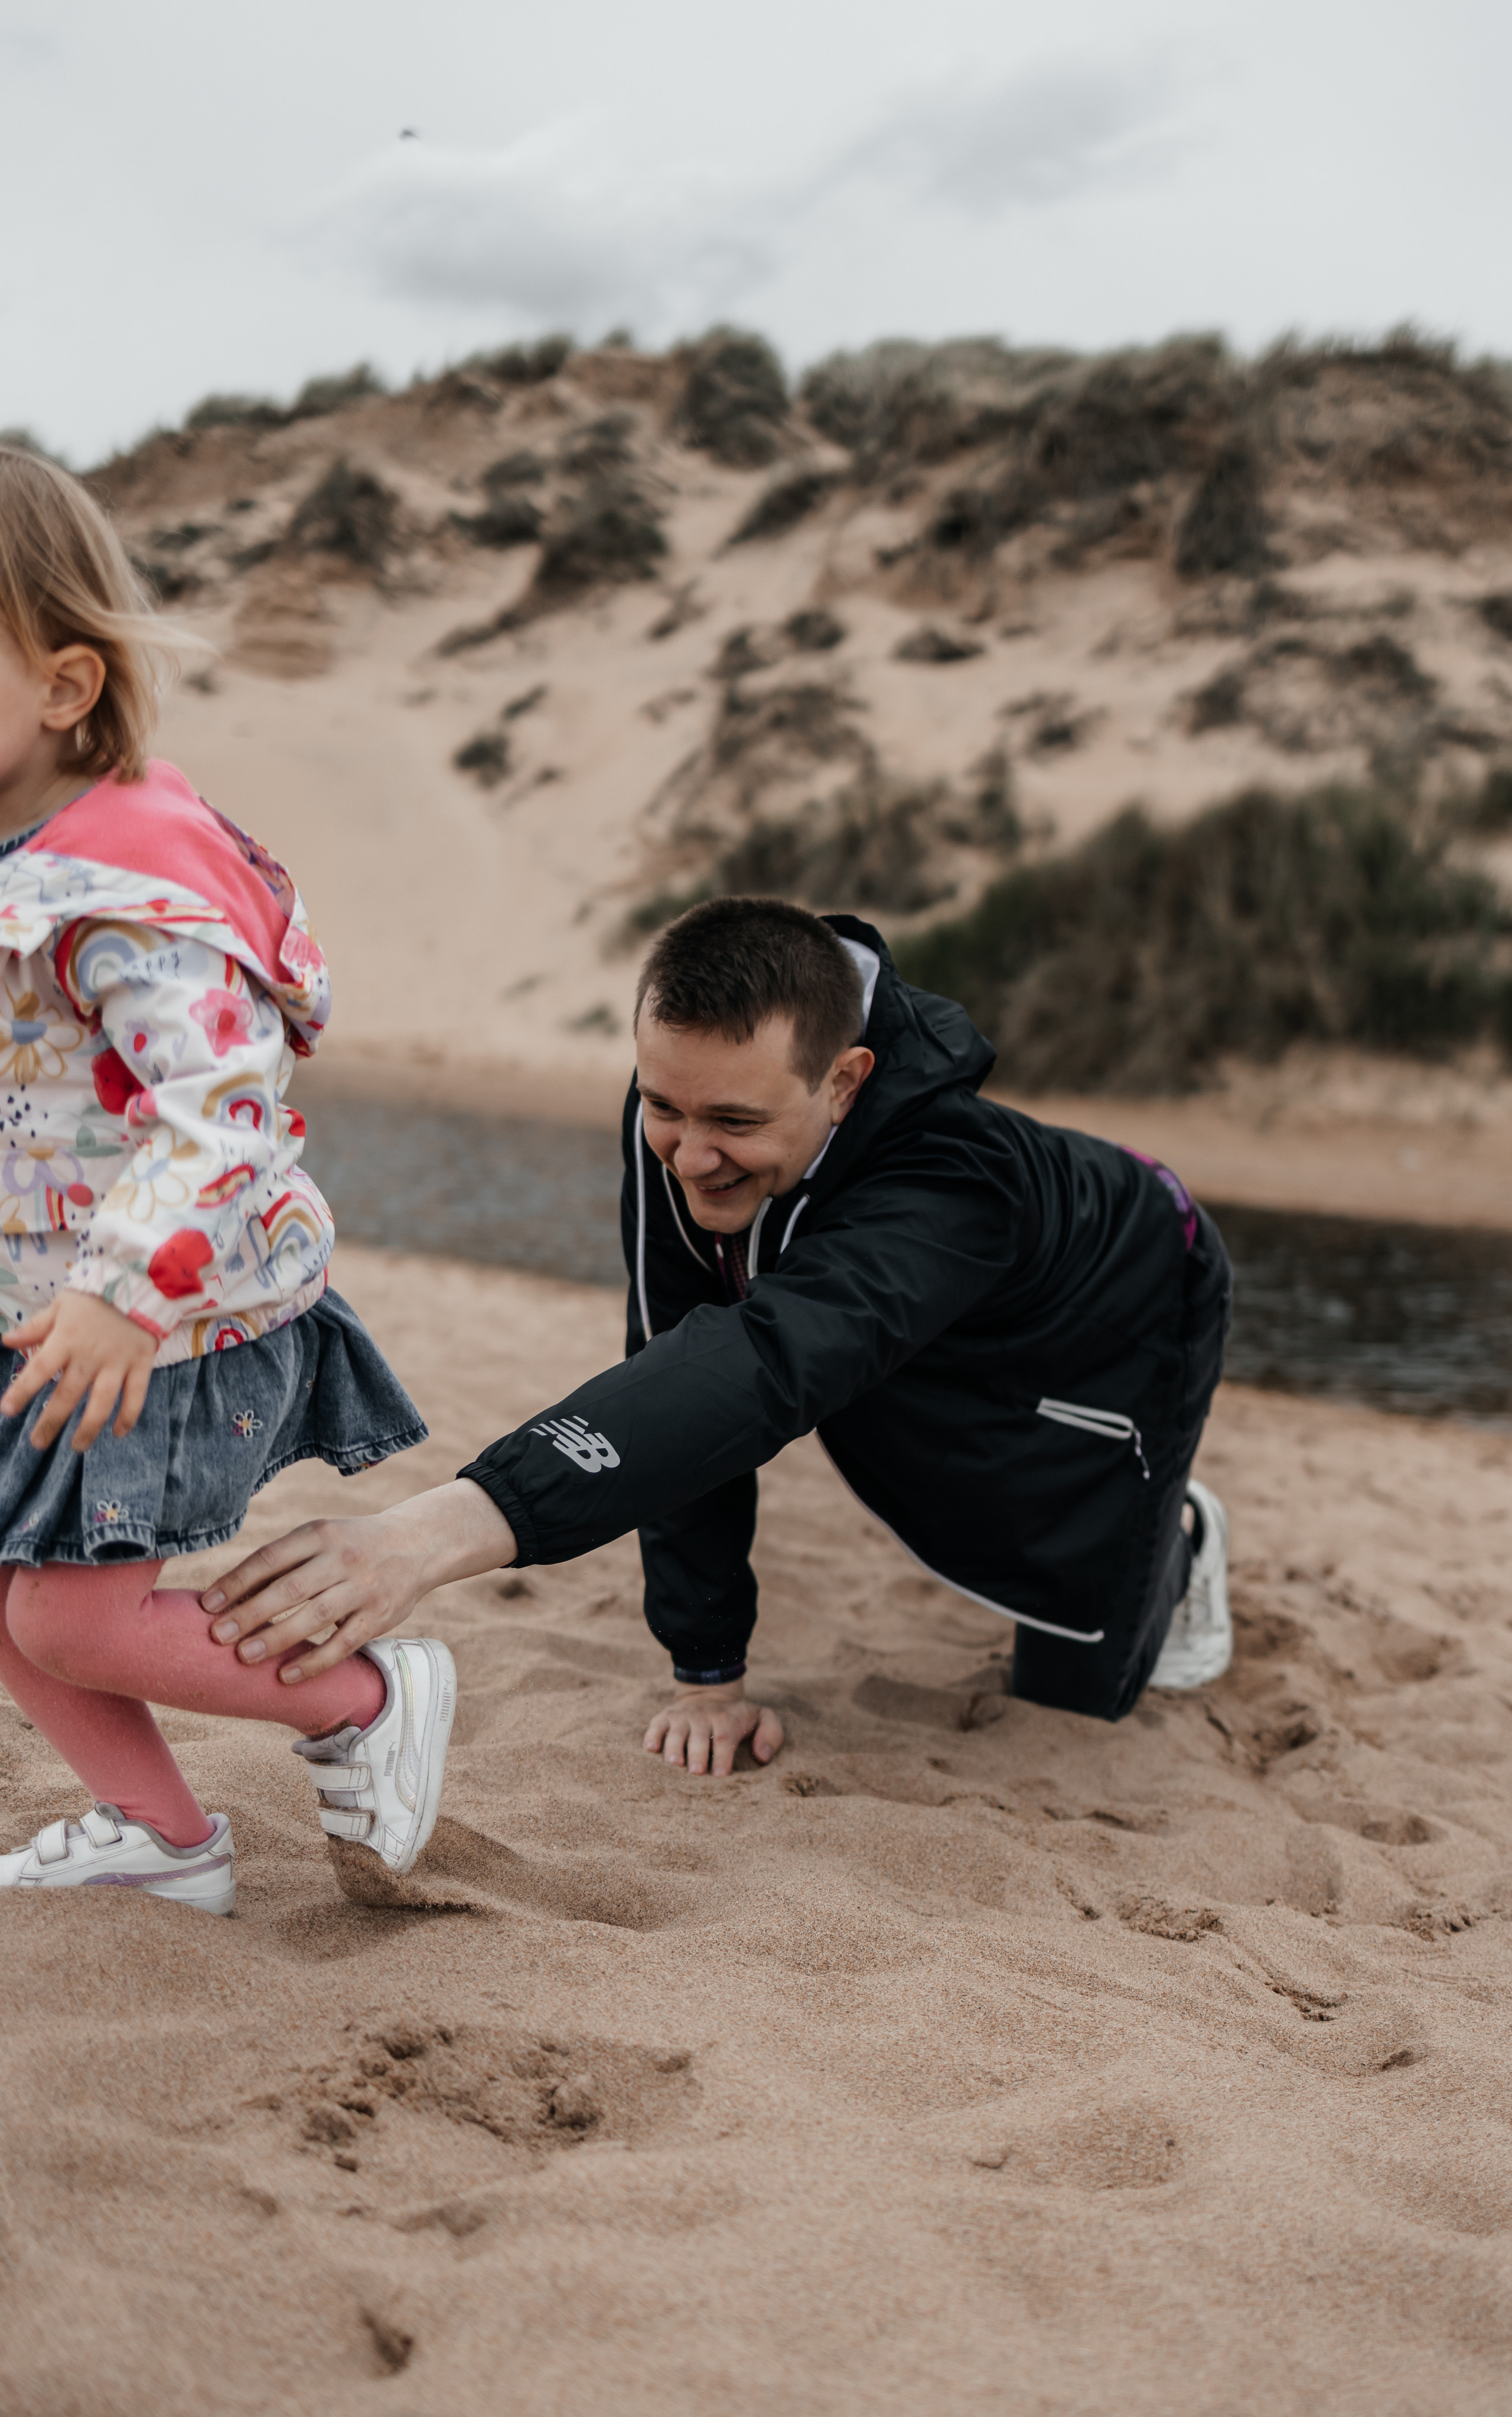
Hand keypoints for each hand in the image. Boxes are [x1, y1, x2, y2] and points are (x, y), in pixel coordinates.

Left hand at [1, 1294, 156, 1450]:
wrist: (141, 1282)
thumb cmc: (95, 1296)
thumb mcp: (60, 1305)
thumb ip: (35, 1327)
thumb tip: (6, 1341)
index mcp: (66, 1339)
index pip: (40, 1368)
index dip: (23, 1390)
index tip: (8, 1411)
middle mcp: (90, 1356)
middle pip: (68, 1394)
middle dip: (51, 1421)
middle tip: (38, 1443)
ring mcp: (117, 1362)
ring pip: (102, 1402)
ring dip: (89, 1428)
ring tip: (77, 1446)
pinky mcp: (141, 1364)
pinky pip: (136, 1395)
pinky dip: (128, 1416)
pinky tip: (118, 1433)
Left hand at [200, 1478, 515, 1683]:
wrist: (417, 1543)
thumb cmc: (351, 1544)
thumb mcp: (321, 1537)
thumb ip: (282, 1561)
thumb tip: (225, 1595)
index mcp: (320, 1533)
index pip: (271, 1557)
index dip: (237, 1581)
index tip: (207, 1604)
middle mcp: (342, 1557)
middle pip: (290, 1588)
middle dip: (250, 1612)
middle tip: (216, 1636)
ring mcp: (363, 1587)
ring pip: (315, 1615)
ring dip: (278, 1637)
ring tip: (244, 1656)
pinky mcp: (380, 1616)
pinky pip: (344, 1642)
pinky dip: (315, 1661)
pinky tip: (287, 1676)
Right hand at [643, 1680, 783, 1776]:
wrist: (711, 1693)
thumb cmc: (739, 1716)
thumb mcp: (763, 1717)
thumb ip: (771, 1734)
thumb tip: (762, 1757)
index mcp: (727, 1719)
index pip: (725, 1738)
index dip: (722, 1756)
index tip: (720, 1774)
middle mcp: (703, 1717)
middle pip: (699, 1736)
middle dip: (697, 1754)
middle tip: (696, 1772)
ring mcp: (683, 1716)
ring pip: (676, 1731)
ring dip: (674, 1747)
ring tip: (675, 1762)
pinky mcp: (666, 1716)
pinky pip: (656, 1725)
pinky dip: (652, 1736)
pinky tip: (651, 1748)